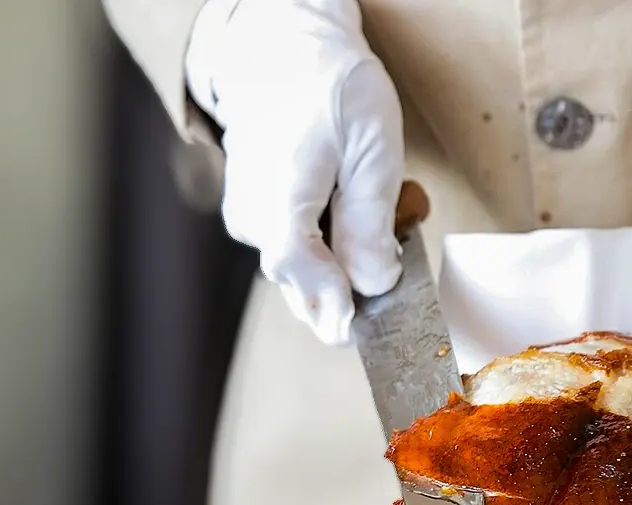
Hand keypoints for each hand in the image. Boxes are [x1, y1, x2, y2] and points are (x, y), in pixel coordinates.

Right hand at [185, 0, 404, 345]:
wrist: (280, 53)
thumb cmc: (329, 89)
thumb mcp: (372, 145)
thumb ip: (370, 219)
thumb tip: (374, 283)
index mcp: (280, 187)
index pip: (295, 262)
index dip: (329, 299)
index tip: (356, 324)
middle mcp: (252, 212)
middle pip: (296, 283)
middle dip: (345, 298)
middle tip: (385, 292)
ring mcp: (247, 219)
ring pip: (297, 274)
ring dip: (339, 274)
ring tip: (378, 236)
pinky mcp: (251, 219)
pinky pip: (293, 253)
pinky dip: (325, 254)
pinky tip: (348, 225)